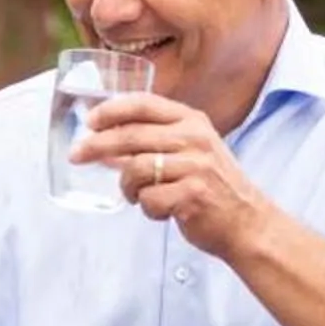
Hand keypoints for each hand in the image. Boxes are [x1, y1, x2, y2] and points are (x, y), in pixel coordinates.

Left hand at [78, 91, 274, 262]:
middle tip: (77, 156)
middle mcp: (194, 139)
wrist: (247, 221)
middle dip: (97, 146)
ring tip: (137, 196)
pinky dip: (148, 209)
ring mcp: (195, 166)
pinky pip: (148, 200)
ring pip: (135, 170)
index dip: (111, 110)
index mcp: (192, 121)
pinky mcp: (193, 195)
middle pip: (131, 136)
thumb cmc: (213, 186)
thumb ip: (152, 144)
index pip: (143, 104)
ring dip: (128, 188)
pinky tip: (161, 211)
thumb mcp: (190, 152)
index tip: (90, 121)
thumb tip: (103, 143)